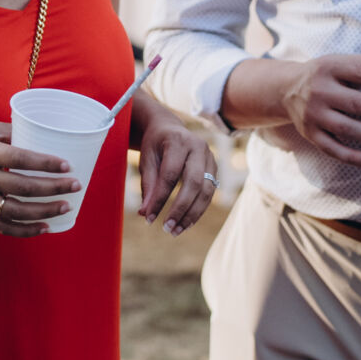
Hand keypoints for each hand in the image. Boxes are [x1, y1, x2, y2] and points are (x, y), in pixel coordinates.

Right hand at [0, 119, 80, 237]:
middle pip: (22, 187)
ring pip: (15, 211)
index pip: (20, 158)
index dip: (45, 163)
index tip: (67, 165)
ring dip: (43, 212)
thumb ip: (9, 132)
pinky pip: (2, 226)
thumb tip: (40, 135)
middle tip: (75, 186)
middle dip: (53, 188)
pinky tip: (44, 227)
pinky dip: (25, 230)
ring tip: (65, 207)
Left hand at [136, 113, 216, 236]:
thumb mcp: (146, 160)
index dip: (160, 198)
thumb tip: (145, 214)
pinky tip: (186, 223)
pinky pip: (210, 193)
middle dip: (180, 209)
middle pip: (194, 183)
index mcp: (178, 141)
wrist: (169, 128)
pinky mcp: (214, 168)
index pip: (170, 174)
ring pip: (206, 191)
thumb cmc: (155, 145)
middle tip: (167, 228)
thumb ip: (148, 185)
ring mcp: (210, 157)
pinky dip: (198, 210)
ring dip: (192, 214)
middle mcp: (198, 147)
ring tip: (176, 231)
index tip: (149, 218)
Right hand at [280, 55, 360, 168]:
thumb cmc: (325, 75)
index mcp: (330, 67)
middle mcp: (319, 91)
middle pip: (358, 104)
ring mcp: (313, 114)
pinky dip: (354, 158)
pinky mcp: (310, 134)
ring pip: (348, 129)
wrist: (287, 90)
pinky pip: (334, 150)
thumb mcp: (338, 62)